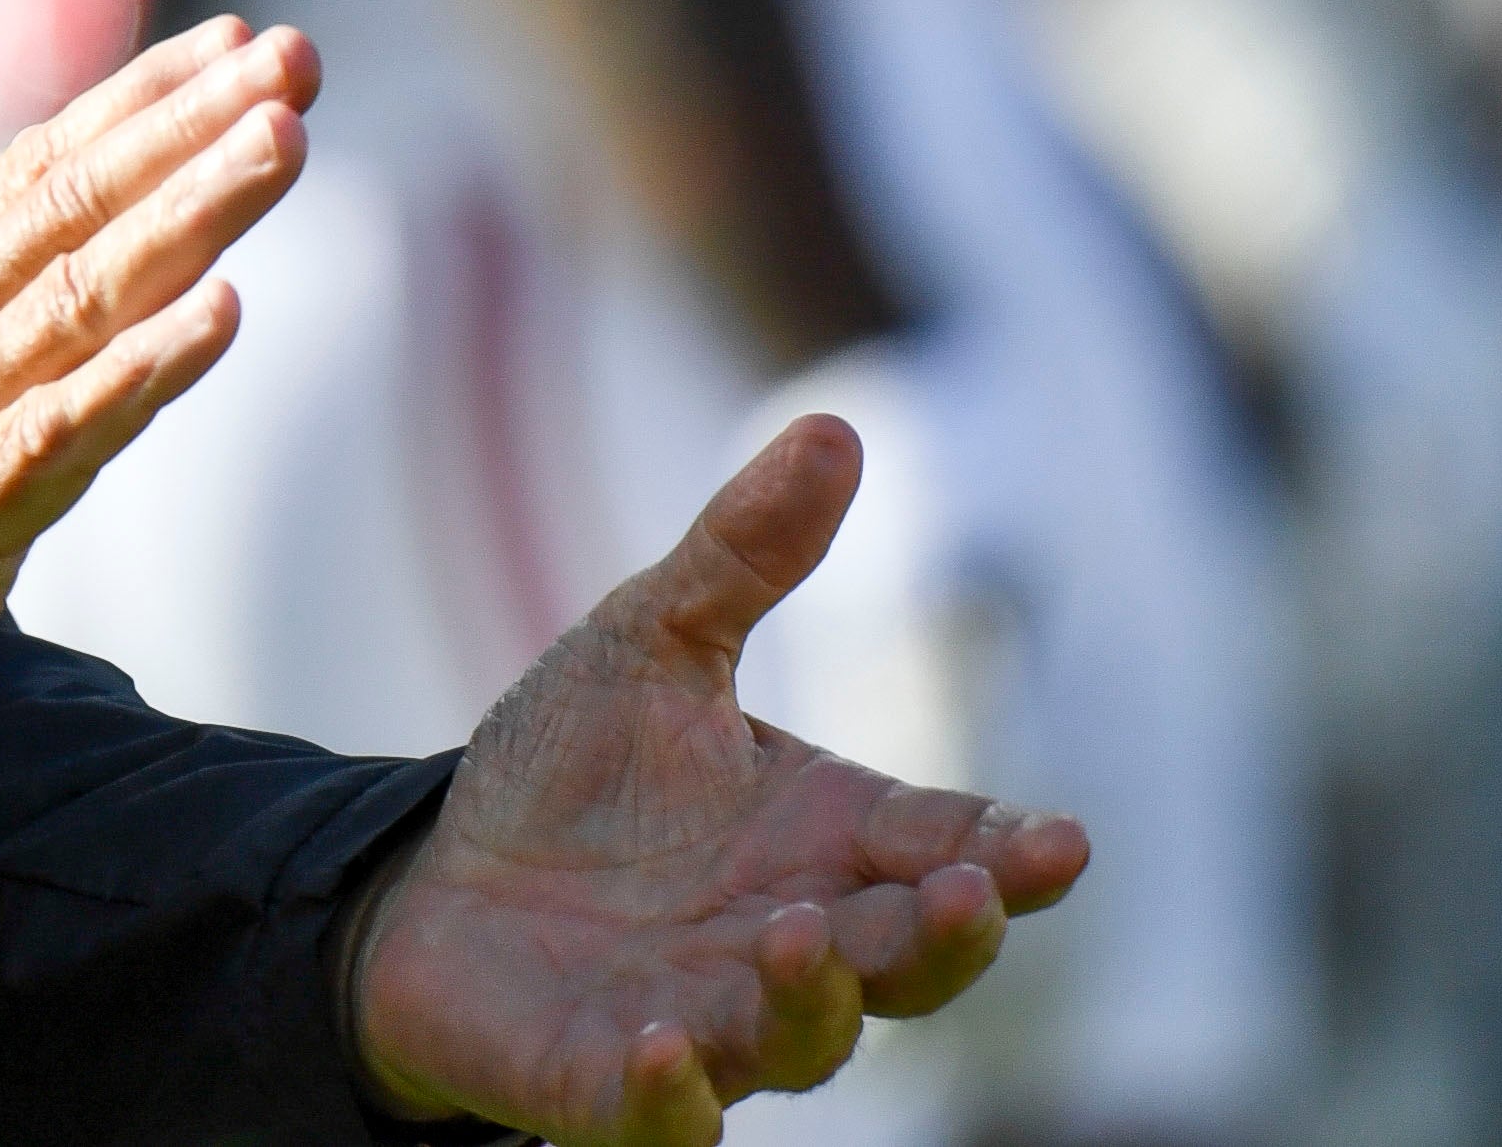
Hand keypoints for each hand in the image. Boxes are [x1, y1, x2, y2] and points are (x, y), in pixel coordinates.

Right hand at [0, 17, 316, 836]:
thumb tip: (101, 248)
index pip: (43, 165)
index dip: (146, 98)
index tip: (245, 41)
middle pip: (75, 205)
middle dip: (194, 126)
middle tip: (296, 60)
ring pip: (80, 295)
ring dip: (189, 213)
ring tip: (282, 147)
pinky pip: (59, 432)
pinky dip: (142, 369)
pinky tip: (222, 319)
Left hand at [348, 416, 1092, 1145]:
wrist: (437, 877)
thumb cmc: (574, 771)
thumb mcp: (651, 638)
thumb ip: (743, 553)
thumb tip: (837, 424)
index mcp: (827, 841)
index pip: (951, 852)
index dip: (1016, 859)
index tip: (1064, 846)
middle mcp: (794, 943)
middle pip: (911, 964)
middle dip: (946, 937)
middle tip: (966, 895)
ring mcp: (711, 1024)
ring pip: (802, 1040)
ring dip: (813, 1000)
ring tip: (797, 937)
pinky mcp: (611, 1086)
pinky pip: (659, 1117)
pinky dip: (672, 1097)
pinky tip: (666, 1051)